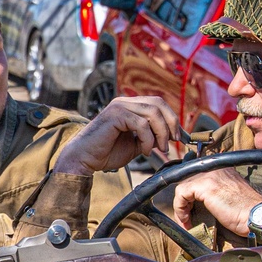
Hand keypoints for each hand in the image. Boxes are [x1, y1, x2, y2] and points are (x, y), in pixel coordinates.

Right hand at [54, 96, 180, 175]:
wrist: (84, 159)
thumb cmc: (105, 152)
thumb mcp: (134, 144)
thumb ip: (149, 136)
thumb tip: (170, 137)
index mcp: (129, 106)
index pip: (158, 104)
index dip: (172, 119)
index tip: (177, 137)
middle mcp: (124, 102)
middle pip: (158, 103)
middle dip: (171, 123)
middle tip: (172, 142)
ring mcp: (119, 106)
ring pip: (153, 113)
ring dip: (160, 134)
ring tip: (157, 149)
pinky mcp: (115, 115)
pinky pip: (141, 124)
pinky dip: (148, 139)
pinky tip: (143, 151)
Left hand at [172, 168, 261, 234]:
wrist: (257, 218)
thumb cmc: (245, 213)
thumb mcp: (226, 196)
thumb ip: (212, 193)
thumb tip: (192, 202)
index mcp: (221, 168)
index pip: (195, 176)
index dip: (189, 194)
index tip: (188, 209)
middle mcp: (215, 167)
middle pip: (186, 181)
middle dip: (183, 202)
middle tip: (186, 218)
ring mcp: (210, 175)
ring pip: (182, 188)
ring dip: (180, 207)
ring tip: (186, 221)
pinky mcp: (205, 185)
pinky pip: (181, 194)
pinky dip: (180, 209)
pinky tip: (187, 220)